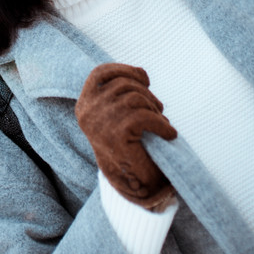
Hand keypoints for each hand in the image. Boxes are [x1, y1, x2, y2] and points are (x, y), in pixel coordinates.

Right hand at [75, 63, 176, 208]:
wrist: (129, 184)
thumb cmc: (126, 146)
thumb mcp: (114, 115)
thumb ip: (119, 94)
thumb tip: (141, 74)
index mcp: (84, 105)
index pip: (100, 73)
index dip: (124, 69)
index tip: (144, 78)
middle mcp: (88, 112)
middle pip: (123, 84)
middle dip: (146, 93)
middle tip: (158, 108)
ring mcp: (100, 122)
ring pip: (135, 98)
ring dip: (154, 108)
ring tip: (162, 121)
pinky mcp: (117, 134)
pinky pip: (146, 116)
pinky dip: (162, 124)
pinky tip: (170, 134)